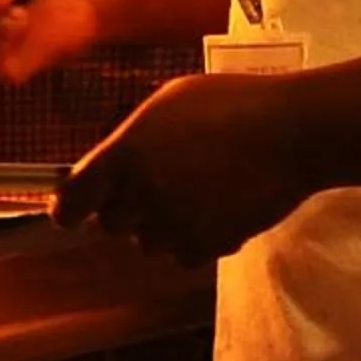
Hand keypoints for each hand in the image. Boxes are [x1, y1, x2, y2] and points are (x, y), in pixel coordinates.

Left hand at [52, 74, 314, 266]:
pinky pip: (186, 256)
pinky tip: (220, 210)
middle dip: (128, 210)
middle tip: (159, 187)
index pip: (72, 200)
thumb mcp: (168, 104)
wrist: (291, 131)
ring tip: (199, 192)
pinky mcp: (209, 245)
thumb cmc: (232, 104)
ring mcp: (175, 223)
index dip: (69, 208)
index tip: (71, 212)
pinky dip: (200, 241)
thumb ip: (131, 139)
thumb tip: (108, 166)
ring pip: (149, 243)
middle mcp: (142, 193)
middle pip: (111, 225)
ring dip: (165, 226)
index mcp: (125, 153)